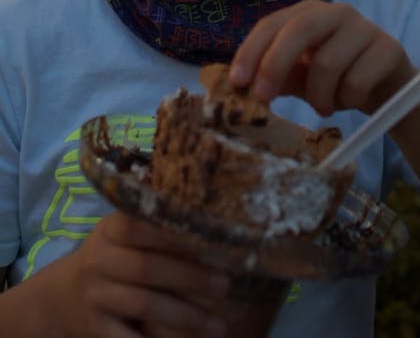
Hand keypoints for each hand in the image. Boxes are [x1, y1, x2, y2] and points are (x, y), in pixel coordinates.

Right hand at [55, 211, 229, 337]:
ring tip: (218, 325)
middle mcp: (98, 261)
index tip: (213, 242)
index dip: (175, 234)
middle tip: (225, 285)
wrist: (61, 297)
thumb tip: (214, 233)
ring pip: (144, 305)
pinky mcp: (95, 329)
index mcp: (109, 230)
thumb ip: (155, 230)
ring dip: (185, 316)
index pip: (140, 225)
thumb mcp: (121, 235)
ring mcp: (95, 296)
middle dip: (190, 278)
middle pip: (147, 267)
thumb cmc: (110, 258)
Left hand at [230, 0, 415, 115]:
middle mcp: (336, 12)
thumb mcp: (300, 77)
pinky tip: (351, 100)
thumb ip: (272, 77)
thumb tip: (236, 87)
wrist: (388, 89)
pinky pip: (357, 82)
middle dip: (275, 65)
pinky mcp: (389, 48)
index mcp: (308, 13)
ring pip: (328, 64)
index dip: (251, 51)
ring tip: (325, 106)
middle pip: (299, 30)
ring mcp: (365, 27)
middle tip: (263, 98)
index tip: (237, 82)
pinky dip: (347, 101)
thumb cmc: (337, 79)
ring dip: (319, 97)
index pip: (272, 23)